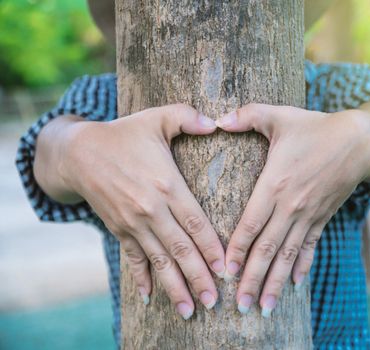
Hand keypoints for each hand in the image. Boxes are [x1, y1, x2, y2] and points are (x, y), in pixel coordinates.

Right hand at [35, 104, 224, 318]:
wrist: (78, 152)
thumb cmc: (123, 133)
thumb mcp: (157, 118)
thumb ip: (188, 118)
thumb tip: (217, 121)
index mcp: (167, 185)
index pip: (196, 224)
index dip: (212, 248)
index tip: (226, 270)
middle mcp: (151, 210)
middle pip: (181, 249)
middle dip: (198, 277)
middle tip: (214, 302)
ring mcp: (133, 223)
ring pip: (159, 260)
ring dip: (174, 286)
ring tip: (190, 310)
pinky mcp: (119, 229)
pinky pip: (132, 258)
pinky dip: (141, 278)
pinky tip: (148, 297)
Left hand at [216, 103, 369, 316]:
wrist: (360, 141)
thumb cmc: (315, 127)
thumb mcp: (279, 116)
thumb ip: (246, 116)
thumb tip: (216, 119)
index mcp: (275, 184)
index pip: (250, 224)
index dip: (237, 250)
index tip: (225, 272)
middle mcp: (290, 206)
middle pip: (267, 249)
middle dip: (253, 279)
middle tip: (241, 305)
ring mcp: (308, 215)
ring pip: (287, 255)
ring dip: (275, 282)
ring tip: (265, 307)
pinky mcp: (322, 217)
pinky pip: (310, 247)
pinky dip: (301, 266)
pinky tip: (295, 284)